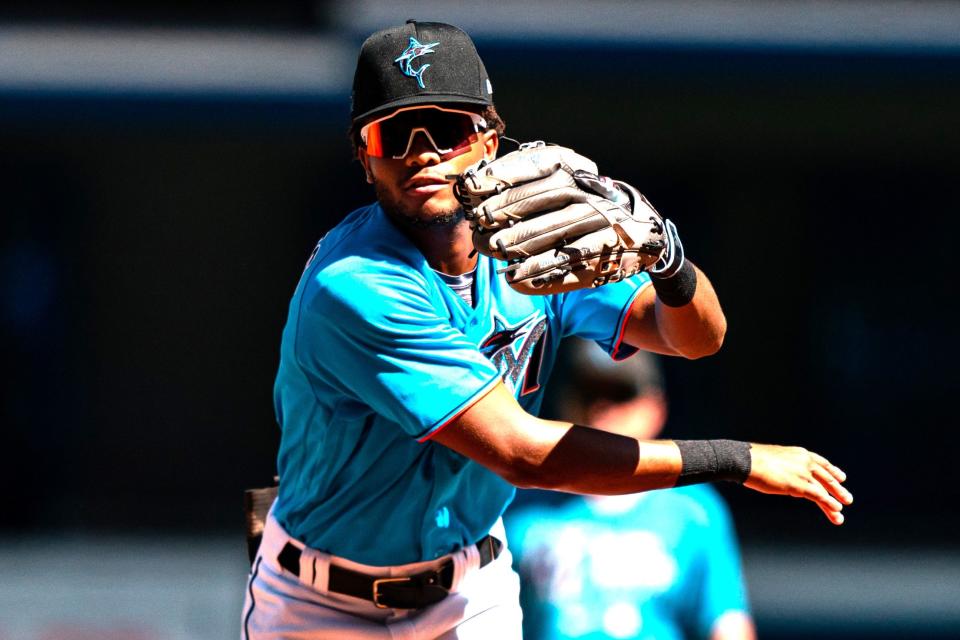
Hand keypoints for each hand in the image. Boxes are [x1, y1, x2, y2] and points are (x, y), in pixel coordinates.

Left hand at [453, 142, 666, 294]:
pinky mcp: (611, 255)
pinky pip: (574, 264)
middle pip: (548, 197)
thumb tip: (469, 189)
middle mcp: (594, 192)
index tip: (472, 189)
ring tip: (493, 251)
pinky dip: (543, 273)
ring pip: (562, 229)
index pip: (540, 164)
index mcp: (577, 169)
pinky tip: (515, 279)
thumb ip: (517, 186)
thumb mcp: (553, 186)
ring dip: (523, 242)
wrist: (639, 232)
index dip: (505, 175)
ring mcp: (606, 222)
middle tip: (479, 227)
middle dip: (509, 212)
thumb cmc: (578, 208)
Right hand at [744, 444, 852, 524]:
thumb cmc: (753, 461)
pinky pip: (819, 496)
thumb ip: (783, 466)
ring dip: (836, 499)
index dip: (833, 471)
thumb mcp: (773, 459)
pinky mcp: (800, 485)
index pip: (821, 462)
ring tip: (842, 509)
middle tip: (847, 498)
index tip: (841, 477)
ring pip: (825, 488)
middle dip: (838, 488)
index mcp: (799, 453)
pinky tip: (836, 510)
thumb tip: (781, 474)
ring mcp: (803, 473)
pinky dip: (829, 504)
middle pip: (827, 476)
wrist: (745, 460)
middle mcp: (805, 461)